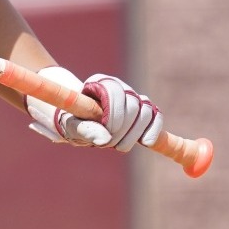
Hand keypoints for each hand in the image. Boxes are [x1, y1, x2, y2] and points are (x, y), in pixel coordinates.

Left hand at [27, 67, 162, 153]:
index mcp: (99, 82)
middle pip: (133, 103)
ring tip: (120, 146)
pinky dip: (154, 129)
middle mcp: (119, 85)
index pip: (115, 92)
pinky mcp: (143, 109)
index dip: (113, 116)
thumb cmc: (72, 122)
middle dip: (123, 129)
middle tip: (111, 145)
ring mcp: (132, 96)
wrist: (78, 121)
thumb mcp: (72, 127)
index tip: (106, 135)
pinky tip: (146, 142)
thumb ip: (86, 130)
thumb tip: (104, 140)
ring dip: (136, 133)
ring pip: (146, 111)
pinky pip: (156, 116)